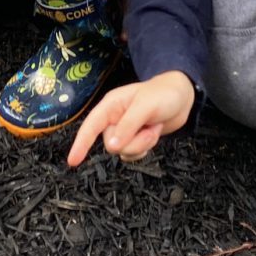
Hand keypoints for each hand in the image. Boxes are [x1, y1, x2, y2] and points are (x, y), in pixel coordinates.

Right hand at [67, 71, 195, 166]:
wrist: (183, 96)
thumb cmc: (164, 93)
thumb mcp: (145, 106)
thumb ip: (128, 125)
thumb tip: (111, 145)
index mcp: (111, 106)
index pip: (90, 126)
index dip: (80, 144)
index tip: (73, 161)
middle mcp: (114, 119)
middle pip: (111, 144)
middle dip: (133, 141)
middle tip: (149, 128)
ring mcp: (125, 130)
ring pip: (123, 151)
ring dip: (142, 144)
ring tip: (154, 129)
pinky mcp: (136, 139)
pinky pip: (133, 154)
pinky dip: (145, 148)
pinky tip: (153, 135)